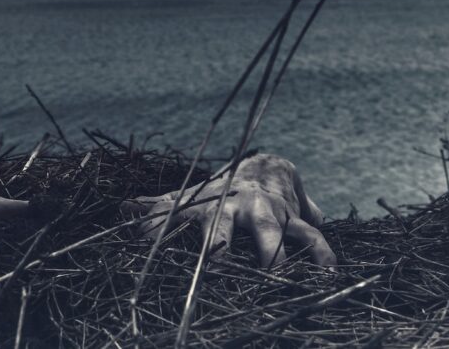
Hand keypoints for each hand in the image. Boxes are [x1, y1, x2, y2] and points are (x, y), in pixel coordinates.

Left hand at [130, 153, 334, 266]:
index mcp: (205, 208)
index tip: (153, 252)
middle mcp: (235, 209)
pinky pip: (312, 237)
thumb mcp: (187, 199)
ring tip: (278, 281)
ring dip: (275, 256)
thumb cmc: (218, 195)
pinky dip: (322, 256)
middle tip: (213, 270)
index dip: (163, 234)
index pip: (177, 220)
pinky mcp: (296, 219)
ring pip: (272, 232)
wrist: (263, 167)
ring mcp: (267, 212)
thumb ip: (157, 209)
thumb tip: (122, 208)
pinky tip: (327, 277)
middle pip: (224, 228)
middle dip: (219, 247)